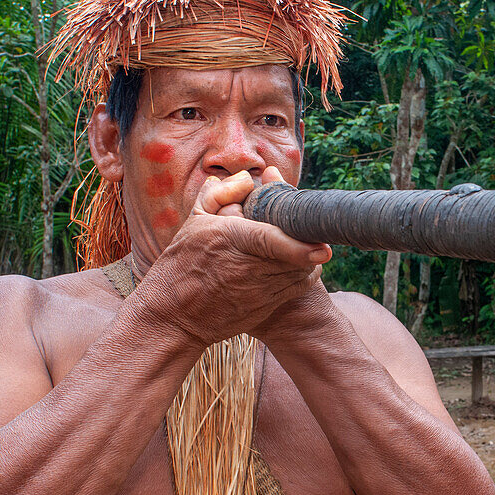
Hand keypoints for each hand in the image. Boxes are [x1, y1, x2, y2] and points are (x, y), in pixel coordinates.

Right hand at [128, 170, 330, 347]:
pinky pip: (296, 289)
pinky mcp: (263, 309)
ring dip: (310, 259)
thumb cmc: (182, 263)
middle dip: (310, 244)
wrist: (173, 315)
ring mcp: (256, 292)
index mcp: (228, 239)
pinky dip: (306, 274)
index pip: (269, 240)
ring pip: (298, 273)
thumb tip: (249, 178)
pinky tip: (304, 263)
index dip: (298, 246)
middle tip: (318, 229)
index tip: (321, 246)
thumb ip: (221, 194)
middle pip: (293, 258)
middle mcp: (244, 268)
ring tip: (310, 244)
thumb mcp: (194, 221)